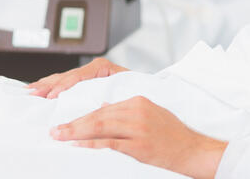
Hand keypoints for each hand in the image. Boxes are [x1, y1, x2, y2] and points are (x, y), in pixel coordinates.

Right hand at [27, 57, 128, 98]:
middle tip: (32, 92)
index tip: (52, 95)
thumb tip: (96, 104)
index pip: (78, 75)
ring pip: (62, 77)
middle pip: (65, 75)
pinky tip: (39, 90)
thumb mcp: (124, 92)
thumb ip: (109, 95)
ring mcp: (87, 74)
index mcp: (103, 67)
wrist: (144, 90)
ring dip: (45, 85)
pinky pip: (64, 82)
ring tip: (30, 90)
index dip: (63, 86)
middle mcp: (93, 69)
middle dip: (48, 84)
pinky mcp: (83, 81)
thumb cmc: (136, 90)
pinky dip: (50, 86)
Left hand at [51, 96, 226, 178]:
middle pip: (98, 116)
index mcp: (138, 101)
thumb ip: (127, 112)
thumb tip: (102, 112)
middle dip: (74, 123)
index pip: (103, 108)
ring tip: (60, 137)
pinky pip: (110, 143)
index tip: (66, 121)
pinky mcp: (139, 145)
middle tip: (56, 130)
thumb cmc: (172, 135)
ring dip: (77, 132)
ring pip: (100, 127)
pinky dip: (91, 144)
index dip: (82, 115)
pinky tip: (78, 145)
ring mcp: (138, 128)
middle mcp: (137, 111)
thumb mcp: (151, 115)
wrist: (193, 149)